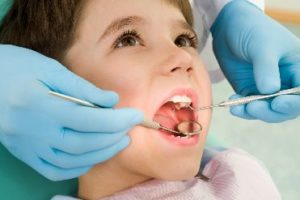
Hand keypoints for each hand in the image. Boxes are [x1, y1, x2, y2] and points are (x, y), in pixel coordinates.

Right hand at [0, 45, 142, 180]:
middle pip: (83, 143)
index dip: (117, 120)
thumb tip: (112, 101)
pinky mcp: (25, 154)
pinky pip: (55, 170)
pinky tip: (94, 156)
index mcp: (39, 106)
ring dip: (102, 153)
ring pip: (72, 160)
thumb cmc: (17, 68)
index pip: (88, 120)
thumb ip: (83, 88)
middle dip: (113, 136)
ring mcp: (28, 147)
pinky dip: (79, 166)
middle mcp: (32, 132)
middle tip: (130, 127)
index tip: (135, 115)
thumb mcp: (50, 69)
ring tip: (120, 141)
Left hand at [211, 0, 299, 122]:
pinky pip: (249, 106)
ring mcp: (267, 88)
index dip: (294, 102)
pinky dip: (242, 109)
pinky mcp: (250, 90)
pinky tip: (233, 105)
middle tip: (254, 107)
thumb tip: (270, 91)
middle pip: (286, 107)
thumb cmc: (252, 31)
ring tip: (239, 108)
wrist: (229, 28)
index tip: (278, 102)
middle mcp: (285, 81)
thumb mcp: (262, 46)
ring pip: (268, 110)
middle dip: (272, 111)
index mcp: (298, 68)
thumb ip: (266, 68)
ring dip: (255, 112)